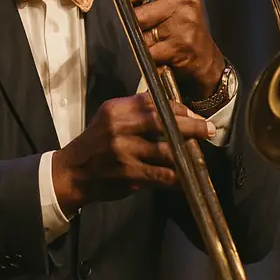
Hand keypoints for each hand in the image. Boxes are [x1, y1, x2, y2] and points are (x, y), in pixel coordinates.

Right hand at [51, 93, 215, 214]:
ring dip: (186, 152)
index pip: (154, 102)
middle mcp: (120, 127)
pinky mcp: (128, 172)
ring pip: (165, 149)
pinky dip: (177, 176)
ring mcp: (124, 150)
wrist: (72, 172)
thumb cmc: (96, 144)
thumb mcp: (109, 117)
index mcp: (116, 109)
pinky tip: (187, 178)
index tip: (194, 114)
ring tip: (199, 153)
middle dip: (191, 125)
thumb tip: (169, 105)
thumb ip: (135, 110)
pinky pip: (160, 174)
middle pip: (163, 122)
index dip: (179, 108)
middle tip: (207, 129)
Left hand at [126, 0, 224, 98]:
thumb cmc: (185, 28)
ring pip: (141, 35)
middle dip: (134, 25)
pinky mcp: (179, 46)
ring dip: (142, 42)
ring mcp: (182, 25)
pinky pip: (148, 52)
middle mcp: (183, 3)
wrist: (205, 57)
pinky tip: (160, 53)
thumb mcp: (175, 2)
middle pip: (138, 14)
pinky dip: (149, 56)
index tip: (120, 3)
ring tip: (156, 42)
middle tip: (144, 29)